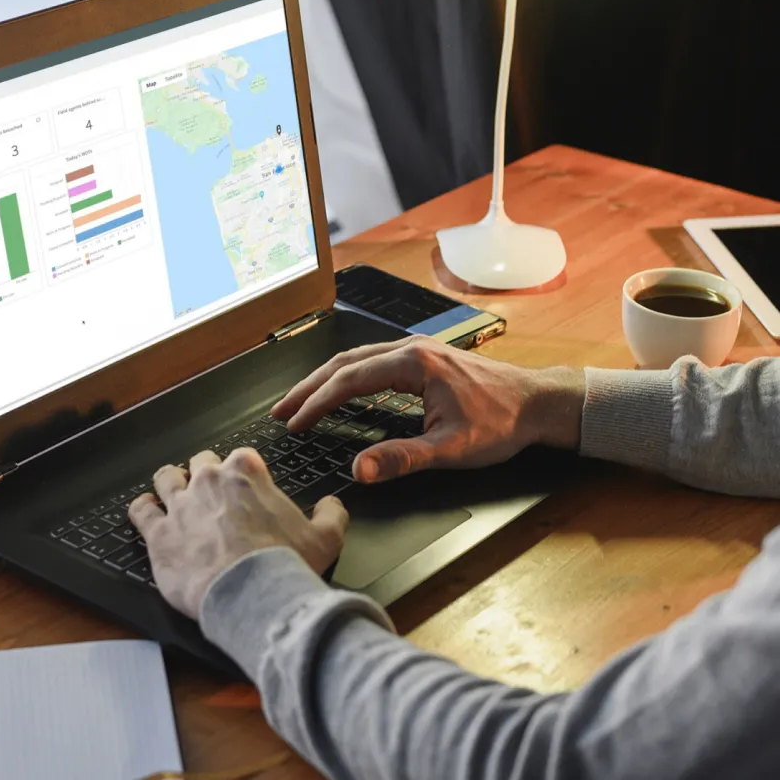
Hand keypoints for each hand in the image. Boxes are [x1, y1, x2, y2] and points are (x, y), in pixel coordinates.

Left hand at [128, 449, 347, 618]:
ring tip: (173, 493)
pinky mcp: (158, 532)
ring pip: (166, 478)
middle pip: (201, 462)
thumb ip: (331, 515)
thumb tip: (332, 505)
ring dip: (170, 483)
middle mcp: (210, 479)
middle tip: (211, 494)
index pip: (241, 457)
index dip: (242, 472)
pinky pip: (141, 510)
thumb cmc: (285, 564)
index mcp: (247, 471)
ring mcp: (180, 503)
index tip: (245, 488)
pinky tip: (145, 512)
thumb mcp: (326, 538)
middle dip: (205, 474)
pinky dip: (142, 509)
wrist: (251, 594)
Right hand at [272, 336, 583, 483]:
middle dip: (309, 386)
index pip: (349, 379)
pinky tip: (339, 390)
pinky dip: (346, 375)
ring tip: (300, 401)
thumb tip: (359, 470)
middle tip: (281, 410)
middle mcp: (410, 348)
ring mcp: (416, 350)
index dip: (316, 403)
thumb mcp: (452, 449)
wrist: (538, 402)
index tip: (294, 423)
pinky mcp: (422, 357)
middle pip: (344, 362)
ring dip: (325, 379)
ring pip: (356, 358)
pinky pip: (371, 360)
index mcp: (413, 364)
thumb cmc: (501, 423)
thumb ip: (402, 459)